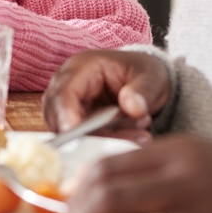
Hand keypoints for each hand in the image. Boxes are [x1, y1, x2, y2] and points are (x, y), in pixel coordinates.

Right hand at [43, 50, 171, 143]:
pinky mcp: (76, 123)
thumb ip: (143, 91)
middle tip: (122, 144)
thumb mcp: (152, 78)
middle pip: (59, 118)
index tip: (81, 139)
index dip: (67, 117)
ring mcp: (69, 105)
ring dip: (101, 141)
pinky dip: (105, 144)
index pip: (63, 94)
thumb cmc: (145, 75)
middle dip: (89, 136)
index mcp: (81, 67)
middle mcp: (67, 86)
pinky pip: (81, 141)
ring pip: (70, 134)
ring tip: (137, 136)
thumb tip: (132, 107)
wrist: (147, 83)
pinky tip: (132, 138)